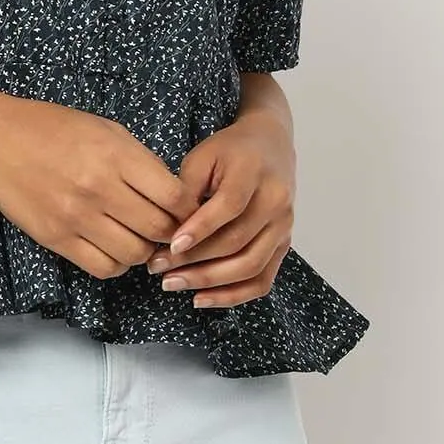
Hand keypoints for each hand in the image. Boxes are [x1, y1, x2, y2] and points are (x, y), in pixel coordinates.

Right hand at [0, 93, 203, 279]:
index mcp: (115, 154)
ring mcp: (76, 217)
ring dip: (144, 250)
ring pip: (135, 255)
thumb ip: (140, 161)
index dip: (188, 208)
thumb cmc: (51, 127)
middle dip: (170, 232)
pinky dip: (117, 264)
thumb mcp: (104, 128)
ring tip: (136, 235)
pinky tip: (113, 246)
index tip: (184, 209)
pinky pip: (104, 268)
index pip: (175, 198)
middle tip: (164, 226)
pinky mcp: (56, 239)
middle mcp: (98, 188)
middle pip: (159, 230)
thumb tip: (174, 195)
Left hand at [144, 111, 296, 308]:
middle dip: (195, 261)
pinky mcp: (284, 245)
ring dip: (209, 282)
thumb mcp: (203, 155)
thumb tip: (168, 229)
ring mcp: (283, 227)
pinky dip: (233, 295)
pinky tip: (202, 298)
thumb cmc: (229, 150)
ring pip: (250, 266)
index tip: (170, 245)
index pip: (228, 207)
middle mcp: (275, 202)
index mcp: (253, 173)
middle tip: (159, 269)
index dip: (199, 229)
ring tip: (173, 284)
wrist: (270, 145)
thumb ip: (187, 188)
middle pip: (237, 242)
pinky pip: (262, 280)